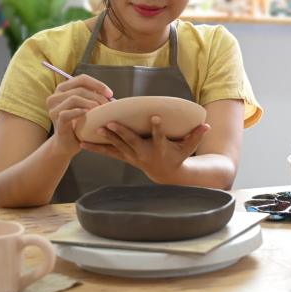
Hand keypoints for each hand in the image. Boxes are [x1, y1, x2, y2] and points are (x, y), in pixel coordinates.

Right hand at [46, 74, 113, 157]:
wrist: (68, 142)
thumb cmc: (79, 122)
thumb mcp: (85, 105)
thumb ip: (92, 96)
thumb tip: (108, 93)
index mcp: (62, 89)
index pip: (81, 79)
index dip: (97, 84)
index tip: (110, 94)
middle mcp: (55, 97)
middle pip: (80, 89)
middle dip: (97, 96)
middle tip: (107, 105)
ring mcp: (53, 109)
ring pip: (74, 99)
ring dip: (91, 103)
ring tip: (100, 110)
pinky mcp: (56, 121)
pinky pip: (67, 113)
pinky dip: (79, 112)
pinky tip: (88, 114)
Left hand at [82, 116, 210, 182]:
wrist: (166, 174)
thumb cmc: (178, 156)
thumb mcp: (188, 147)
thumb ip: (196, 136)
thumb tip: (207, 126)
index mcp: (161, 149)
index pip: (160, 137)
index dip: (158, 128)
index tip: (155, 117)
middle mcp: (145, 154)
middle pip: (133, 142)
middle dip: (122, 133)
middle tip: (111, 124)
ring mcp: (134, 157)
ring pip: (119, 147)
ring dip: (106, 139)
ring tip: (95, 130)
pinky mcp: (125, 157)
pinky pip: (109, 153)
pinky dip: (97, 148)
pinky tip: (83, 144)